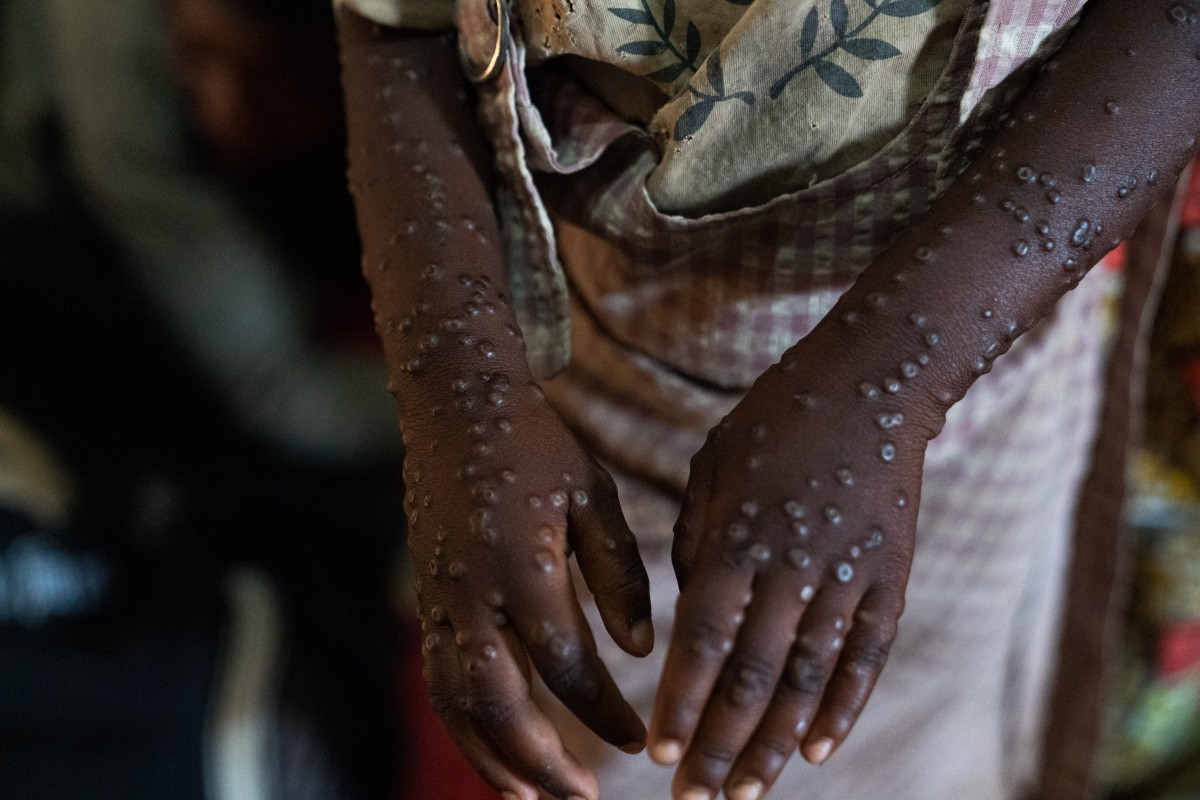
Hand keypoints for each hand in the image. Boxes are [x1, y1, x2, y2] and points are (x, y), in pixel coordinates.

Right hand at [406, 367, 653, 799]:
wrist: (454, 406)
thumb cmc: (537, 445)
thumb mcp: (594, 495)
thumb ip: (620, 574)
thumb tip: (640, 650)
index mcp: (524, 566)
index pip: (567, 668)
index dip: (605, 714)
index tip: (642, 740)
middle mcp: (473, 594)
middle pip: (500, 705)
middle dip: (543, 763)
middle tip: (584, 798)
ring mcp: (440, 600)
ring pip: (457, 703)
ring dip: (493, 758)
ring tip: (532, 796)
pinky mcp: (427, 599)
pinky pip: (440, 679)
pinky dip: (464, 724)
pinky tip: (493, 747)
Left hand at [650, 342, 925, 799]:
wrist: (872, 381)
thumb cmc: (776, 418)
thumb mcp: (713, 464)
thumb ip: (697, 541)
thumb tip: (689, 609)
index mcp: (737, 535)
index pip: (703, 639)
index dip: (682, 702)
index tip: (659, 755)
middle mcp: (790, 565)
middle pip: (752, 675)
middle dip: (719, 743)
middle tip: (693, 799)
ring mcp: (846, 574)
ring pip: (807, 677)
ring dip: (776, 743)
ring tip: (747, 791)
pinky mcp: (889, 577)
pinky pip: (865, 655)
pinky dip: (843, 706)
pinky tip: (820, 751)